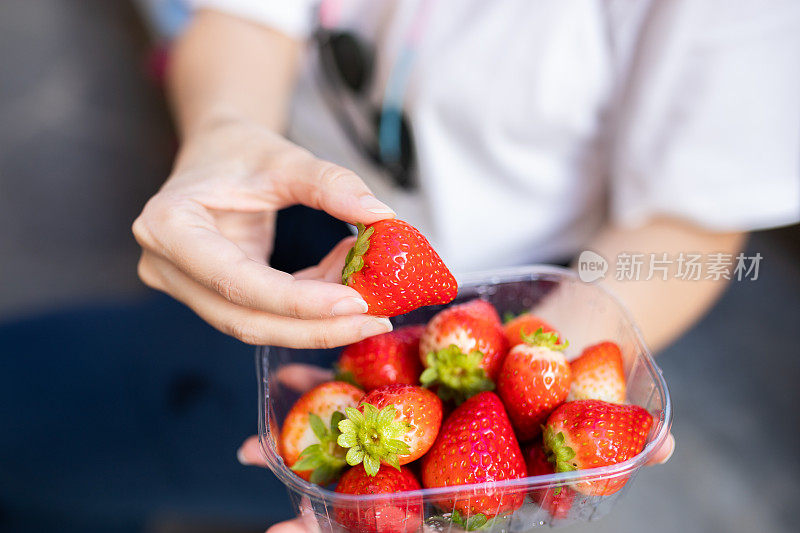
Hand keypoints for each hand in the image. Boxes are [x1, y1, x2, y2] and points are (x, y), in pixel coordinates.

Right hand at [133, 118, 396, 347]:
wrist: (214, 151)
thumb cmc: (240, 149)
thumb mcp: (285, 157)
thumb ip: (330, 183)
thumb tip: (381, 214)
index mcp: (168, 225)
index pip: (237, 281)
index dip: (298, 301)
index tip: (356, 302)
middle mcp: (165, 266)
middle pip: (244, 319)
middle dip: (315, 327)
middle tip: (375, 321)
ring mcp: (183, 287)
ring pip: (255, 325)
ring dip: (316, 322)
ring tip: (369, 303)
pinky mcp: (209, 296)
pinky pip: (262, 313)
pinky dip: (308, 306)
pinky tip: (345, 287)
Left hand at [236, 365, 675, 532]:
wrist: (569, 325)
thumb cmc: (584, 371)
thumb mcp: (603, 398)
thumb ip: (621, 428)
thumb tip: (663, 451)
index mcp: (483, 470)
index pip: (430, 509)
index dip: (380, 528)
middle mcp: (448, 449)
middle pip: (384, 484)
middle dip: (332, 503)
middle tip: (276, 518)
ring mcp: (425, 412)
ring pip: (363, 432)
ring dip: (311, 439)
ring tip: (256, 449)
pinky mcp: (411, 370)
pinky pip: (362, 378)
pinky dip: (326, 379)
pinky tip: (286, 376)